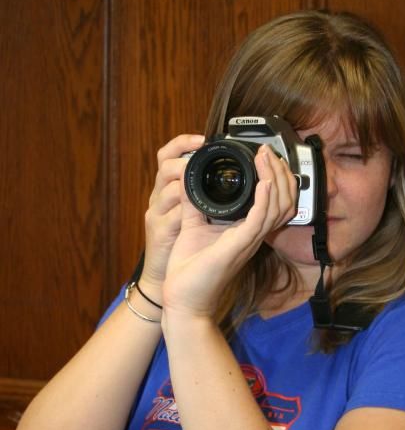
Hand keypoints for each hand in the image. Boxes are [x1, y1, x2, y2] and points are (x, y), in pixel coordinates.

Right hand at [139, 134, 205, 295]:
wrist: (174, 291)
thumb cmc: (184, 255)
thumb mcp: (193, 221)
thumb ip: (200, 200)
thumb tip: (224, 181)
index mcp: (169, 195)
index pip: (169, 157)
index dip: (183, 143)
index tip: (203, 138)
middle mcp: (159, 200)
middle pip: (163, 164)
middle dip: (183, 154)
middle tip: (202, 149)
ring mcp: (156, 215)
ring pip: (166, 185)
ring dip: (184, 176)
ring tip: (201, 172)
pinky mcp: (158, 233)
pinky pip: (171, 213)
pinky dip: (186, 204)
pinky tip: (198, 201)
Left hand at [161, 145, 298, 320]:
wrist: (183, 298)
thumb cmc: (190, 270)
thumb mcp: (192, 225)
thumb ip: (193, 202)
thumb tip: (188, 176)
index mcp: (246, 230)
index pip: (275, 201)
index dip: (276, 178)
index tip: (264, 155)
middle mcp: (253, 235)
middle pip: (284, 201)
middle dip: (281, 173)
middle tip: (268, 152)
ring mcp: (249, 241)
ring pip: (278, 207)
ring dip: (275, 179)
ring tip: (266, 158)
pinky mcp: (239, 246)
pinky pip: (260, 220)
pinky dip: (265, 199)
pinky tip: (265, 182)